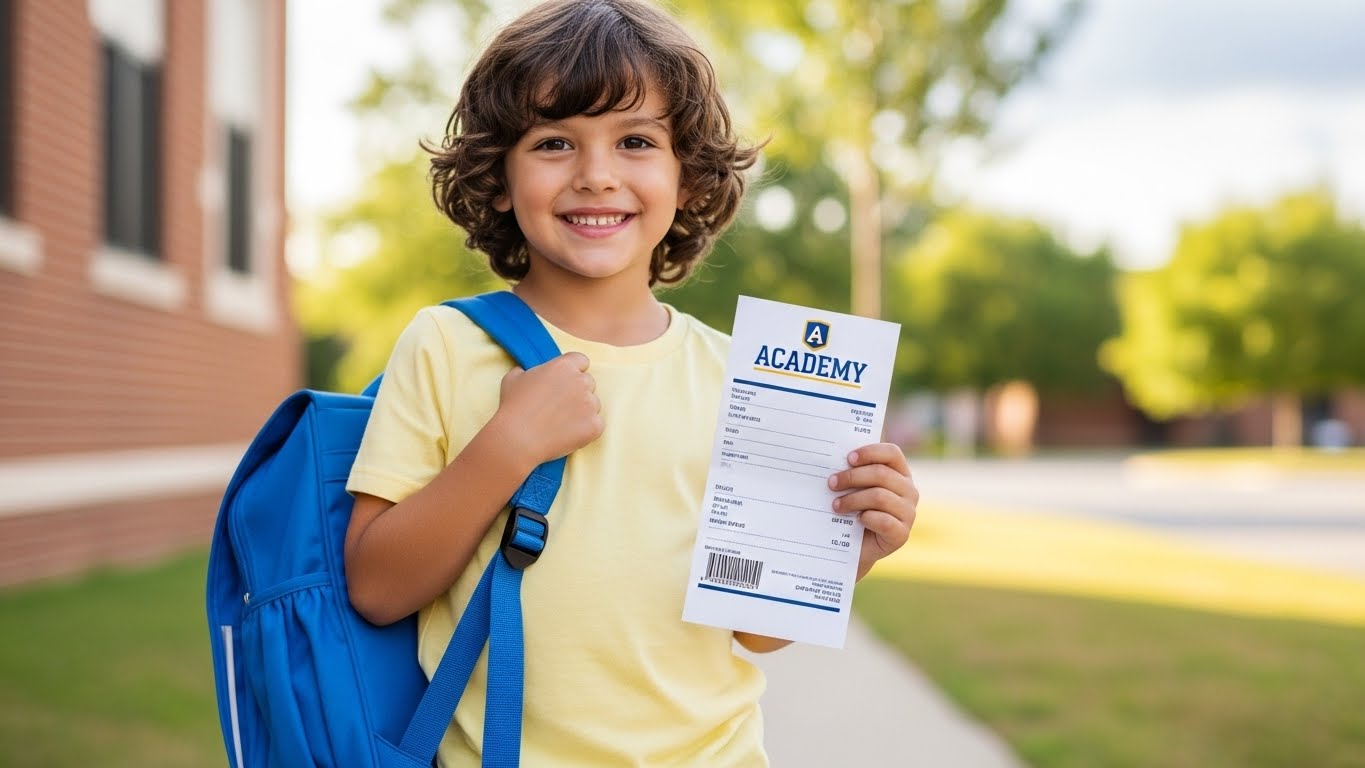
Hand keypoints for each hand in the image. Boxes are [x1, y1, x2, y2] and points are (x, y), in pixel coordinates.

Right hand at [491, 351, 603, 466]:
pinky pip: (597, 424)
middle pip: (588, 383)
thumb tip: (524, 372)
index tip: (565, 382)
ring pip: (593, 404)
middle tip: (560, 406)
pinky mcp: (595, 425)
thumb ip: (525, 371)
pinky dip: (586, 429)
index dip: (574, 371)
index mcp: (564, 366)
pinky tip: (568, 434)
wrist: (517, 438)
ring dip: (582, 411)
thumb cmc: (513, 407)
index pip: (581, 361)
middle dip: (577, 392)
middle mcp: (581, 381)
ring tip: (561, 422)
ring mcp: (590, 404)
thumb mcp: (513, 379)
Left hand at [827, 443, 917, 580]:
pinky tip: (856, 520)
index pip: (892, 453)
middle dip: (852, 477)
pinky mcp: (902, 534)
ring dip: (853, 500)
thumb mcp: (852, 488)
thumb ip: (851, 471)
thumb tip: (831, 458)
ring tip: (836, 505)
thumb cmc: (851, 510)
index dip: (870, 452)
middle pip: (882, 474)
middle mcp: (909, 491)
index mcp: (899, 473)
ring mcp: (908, 513)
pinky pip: (884, 521)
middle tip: (831, 483)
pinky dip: (866, 518)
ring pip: (879, 497)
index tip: (848, 458)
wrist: (852, 548)